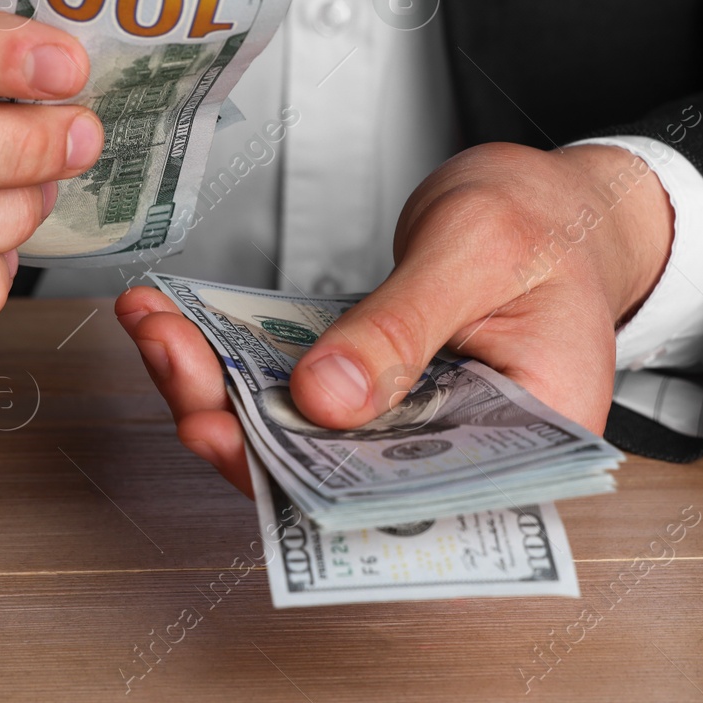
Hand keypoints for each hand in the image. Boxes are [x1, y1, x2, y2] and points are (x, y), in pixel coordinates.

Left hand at [116, 142, 672, 495]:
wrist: (547, 202)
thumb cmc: (540, 223)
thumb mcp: (475, 252)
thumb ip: (402, 327)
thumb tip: (323, 401)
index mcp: (523, 449)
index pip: (407, 500)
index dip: (308, 487)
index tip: (228, 436)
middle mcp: (458, 458)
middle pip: (333, 478)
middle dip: (235, 426)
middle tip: (169, 357)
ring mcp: (408, 435)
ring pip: (298, 441)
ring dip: (217, 389)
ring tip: (155, 326)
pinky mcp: (369, 402)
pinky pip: (292, 399)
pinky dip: (232, 360)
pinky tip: (177, 320)